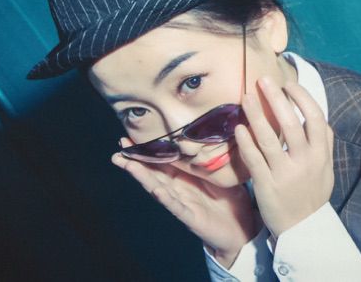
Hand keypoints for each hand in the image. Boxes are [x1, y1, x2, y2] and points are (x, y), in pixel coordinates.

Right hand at [112, 139, 261, 267]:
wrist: (241, 228)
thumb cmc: (229, 198)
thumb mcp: (218, 172)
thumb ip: (208, 158)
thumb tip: (207, 132)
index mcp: (184, 176)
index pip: (162, 160)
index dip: (146, 149)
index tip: (130, 137)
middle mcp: (178, 188)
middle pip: (153, 172)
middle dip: (136, 161)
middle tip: (119, 149)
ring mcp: (182, 203)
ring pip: (158, 188)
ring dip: (142, 177)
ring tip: (128, 164)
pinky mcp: (191, 217)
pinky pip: (177, 207)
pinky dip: (166, 199)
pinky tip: (156, 190)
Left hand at [234, 77, 333, 237]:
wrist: (303, 228)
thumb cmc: (312, 191)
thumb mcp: (326, 168)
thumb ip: (324, 142)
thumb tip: (315, 115)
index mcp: (321, 155)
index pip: (315, 118)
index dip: (301, 98)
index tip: (287, 85)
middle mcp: (305, 162)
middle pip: (290, 124)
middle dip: (275, 98)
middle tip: (261, 80)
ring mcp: (285, 174)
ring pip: (269, 139)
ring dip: (256, 115)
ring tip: (245, 97)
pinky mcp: (266, 185)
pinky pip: (254, 159)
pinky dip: (246, 142)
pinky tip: (239, 127)